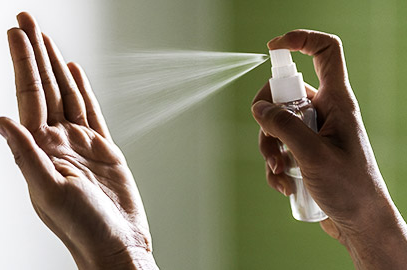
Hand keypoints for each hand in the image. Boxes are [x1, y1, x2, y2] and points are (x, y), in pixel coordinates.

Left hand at [0, 12, 156, 269]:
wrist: (116, 244)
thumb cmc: (82, 227)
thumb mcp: (48, 191)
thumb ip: (25, 154)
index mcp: (41, 149)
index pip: (28, 95)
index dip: (22, 63)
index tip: (16, 33)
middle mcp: (57, 141)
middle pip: (44, 87)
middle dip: (35, 53)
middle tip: (27, 20)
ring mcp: (81, 143)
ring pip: (66, 94)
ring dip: (55, 65)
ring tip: (47, 39)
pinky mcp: (104, 148)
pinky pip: (90, 110)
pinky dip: (83, 89)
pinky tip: (75, 71)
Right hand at [252, 30, 406, 268]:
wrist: (359, 222)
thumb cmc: (351, 188)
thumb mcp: (313, 155)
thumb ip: (284, 126)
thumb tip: (259, 108)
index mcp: (337, 102)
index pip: (325, 52)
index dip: (300, 40)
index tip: (272, 47)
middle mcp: (324, 112)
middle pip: (285, 93)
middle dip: (267, 118)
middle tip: (269, 138)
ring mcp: (313, 132)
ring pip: (276, 124)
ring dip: (269, 149)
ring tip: (280, 172)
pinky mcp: (305, 152)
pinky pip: (279, 147)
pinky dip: (275, 166)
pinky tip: (285, 185)